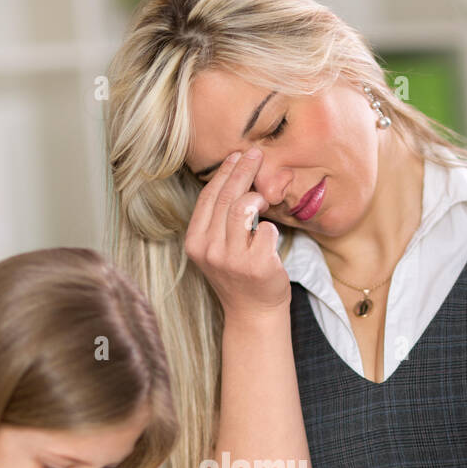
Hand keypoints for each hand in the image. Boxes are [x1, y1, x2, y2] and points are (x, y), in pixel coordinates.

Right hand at [184, 149, 290, 319]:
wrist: (253, 312)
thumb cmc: (238, 275)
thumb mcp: (217, 247)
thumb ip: (219, 219)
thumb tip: (235, 173)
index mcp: (195, 243)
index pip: (209, 198)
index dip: (224, 173)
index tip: (237, 155)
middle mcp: (210, 250)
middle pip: (228, 197)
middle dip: (244, 170)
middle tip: (257, 154)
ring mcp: (233, 259)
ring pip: (245, 209)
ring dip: (257, 198)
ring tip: (263, 200)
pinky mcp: (257, 265)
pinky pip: (268, 230)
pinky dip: (271, 229)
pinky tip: (268, 239)